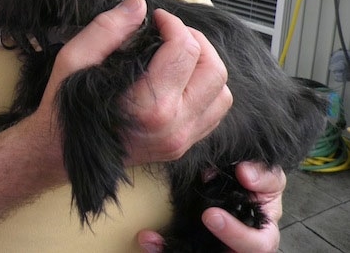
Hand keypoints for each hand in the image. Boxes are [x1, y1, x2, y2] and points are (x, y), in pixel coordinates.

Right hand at [38, 0, 231, 166]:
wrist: (62, 154)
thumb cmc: (66, 107)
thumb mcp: (74, 59)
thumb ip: (108, 28)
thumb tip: (139, 5)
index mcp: (149, 105)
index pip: (184, 50)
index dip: (173, 23)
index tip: (157, 19)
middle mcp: (173, 126)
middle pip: (213, 69)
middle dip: (195, 40)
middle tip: (171, 33)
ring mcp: (181, 140)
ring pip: (222, 91)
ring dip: (206, 64)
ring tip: (180, 54)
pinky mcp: (182, 147)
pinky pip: (215, 111)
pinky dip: (207, 88)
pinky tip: (183, 79)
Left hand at [138, 162, 285, 252]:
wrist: (241, 181)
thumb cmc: (258, 184)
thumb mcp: (268, 177)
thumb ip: (262, 175)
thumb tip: (244, 173)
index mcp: (262, 233)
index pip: (258, 245)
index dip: (237, 236)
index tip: (210, 215)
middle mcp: (239, 245)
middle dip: (212, 243)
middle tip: (197, 219)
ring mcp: (217, 246)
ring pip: (198, 252)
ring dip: (172, 249)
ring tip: (150, 239)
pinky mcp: (199, 243)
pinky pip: (182, 247)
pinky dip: (162, 246)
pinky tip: (147, 238)